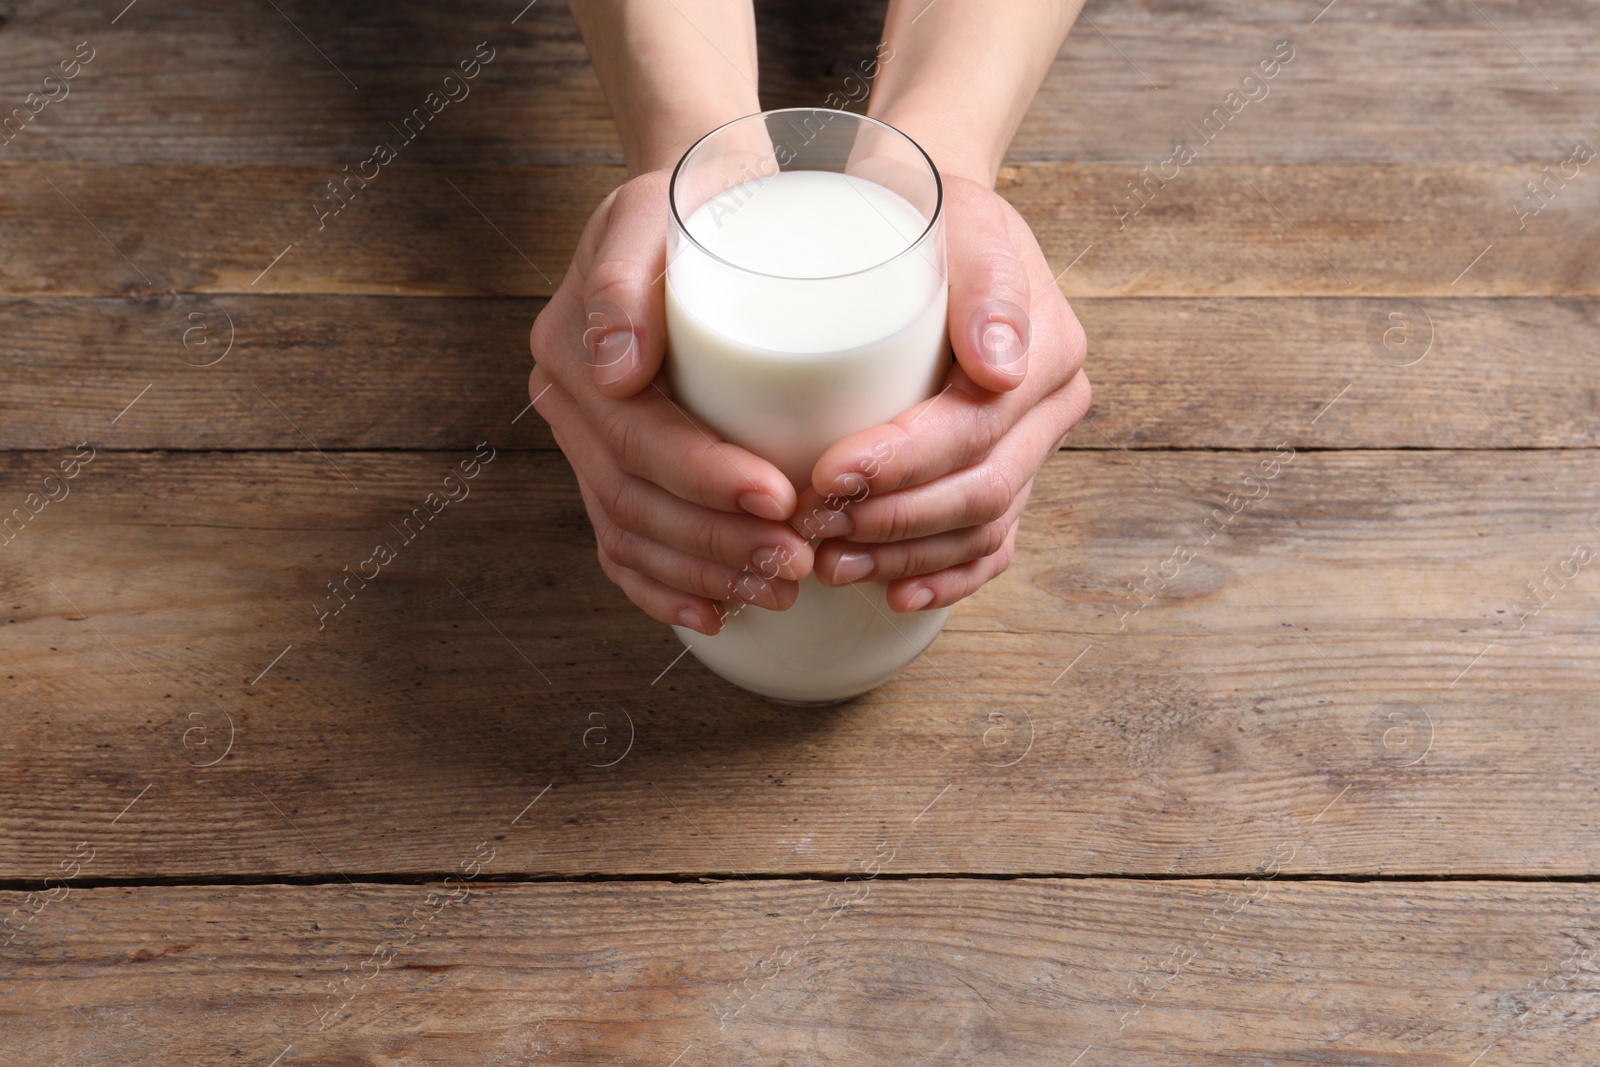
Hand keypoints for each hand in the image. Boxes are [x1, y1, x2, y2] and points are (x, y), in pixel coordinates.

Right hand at [528, 171, 816, 635]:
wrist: (698, 214)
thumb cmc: (692, 209)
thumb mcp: (656, 213)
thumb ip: (627, 278)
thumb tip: (616, 373)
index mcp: (573, 354)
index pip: (638, 440)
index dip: (706, 480)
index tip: (780, 497)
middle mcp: (572, 406)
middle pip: (637, 502)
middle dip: (717, 544)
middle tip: (797, 560)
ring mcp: (588, 445)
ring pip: (634, 535)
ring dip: (706, 575)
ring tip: (781, 591)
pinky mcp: (614, 468)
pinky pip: (625, 547)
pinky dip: (666, 589)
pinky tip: (715, 616)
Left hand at [795, 174, 1091, 611]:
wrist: (932, 216)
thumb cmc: (929, 211)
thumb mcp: (957, 217)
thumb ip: (985, 282)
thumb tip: (1000, 367)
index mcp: (1047, 352)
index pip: (975, 431)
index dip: (903, 466)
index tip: (829, 474)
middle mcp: (1051, 407)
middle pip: (981, 492)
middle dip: (895, 522)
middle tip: (815, 528)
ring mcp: (1032, 445)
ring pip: (983, 527)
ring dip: (907, 557)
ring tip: (832, 564)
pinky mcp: (1006, 470)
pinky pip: (991, 544)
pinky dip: (947, 576)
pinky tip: (894, 595)